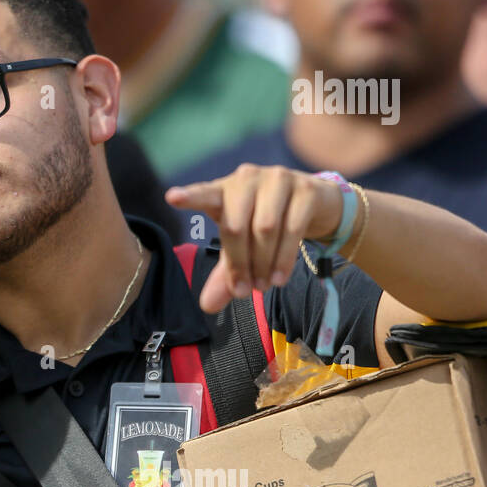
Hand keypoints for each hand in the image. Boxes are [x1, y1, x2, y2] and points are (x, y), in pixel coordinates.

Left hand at [165, 164, 343, 312]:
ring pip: (265, 228)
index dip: (189, 197)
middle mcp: (248, 180)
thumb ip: (226, 273)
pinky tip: (280, 278)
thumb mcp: (242, 247)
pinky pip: (293, 229)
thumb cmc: (266, 222)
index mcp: (224, 190)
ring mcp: (278, 180)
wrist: (315, 204)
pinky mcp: (306, 189)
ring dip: (263, 263)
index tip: (171, 198)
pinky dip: (284, 259)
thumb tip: (208, 307)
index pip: (204, 194)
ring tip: (263, 286)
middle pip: (235, 226)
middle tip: (244, 291)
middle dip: (239, 263)